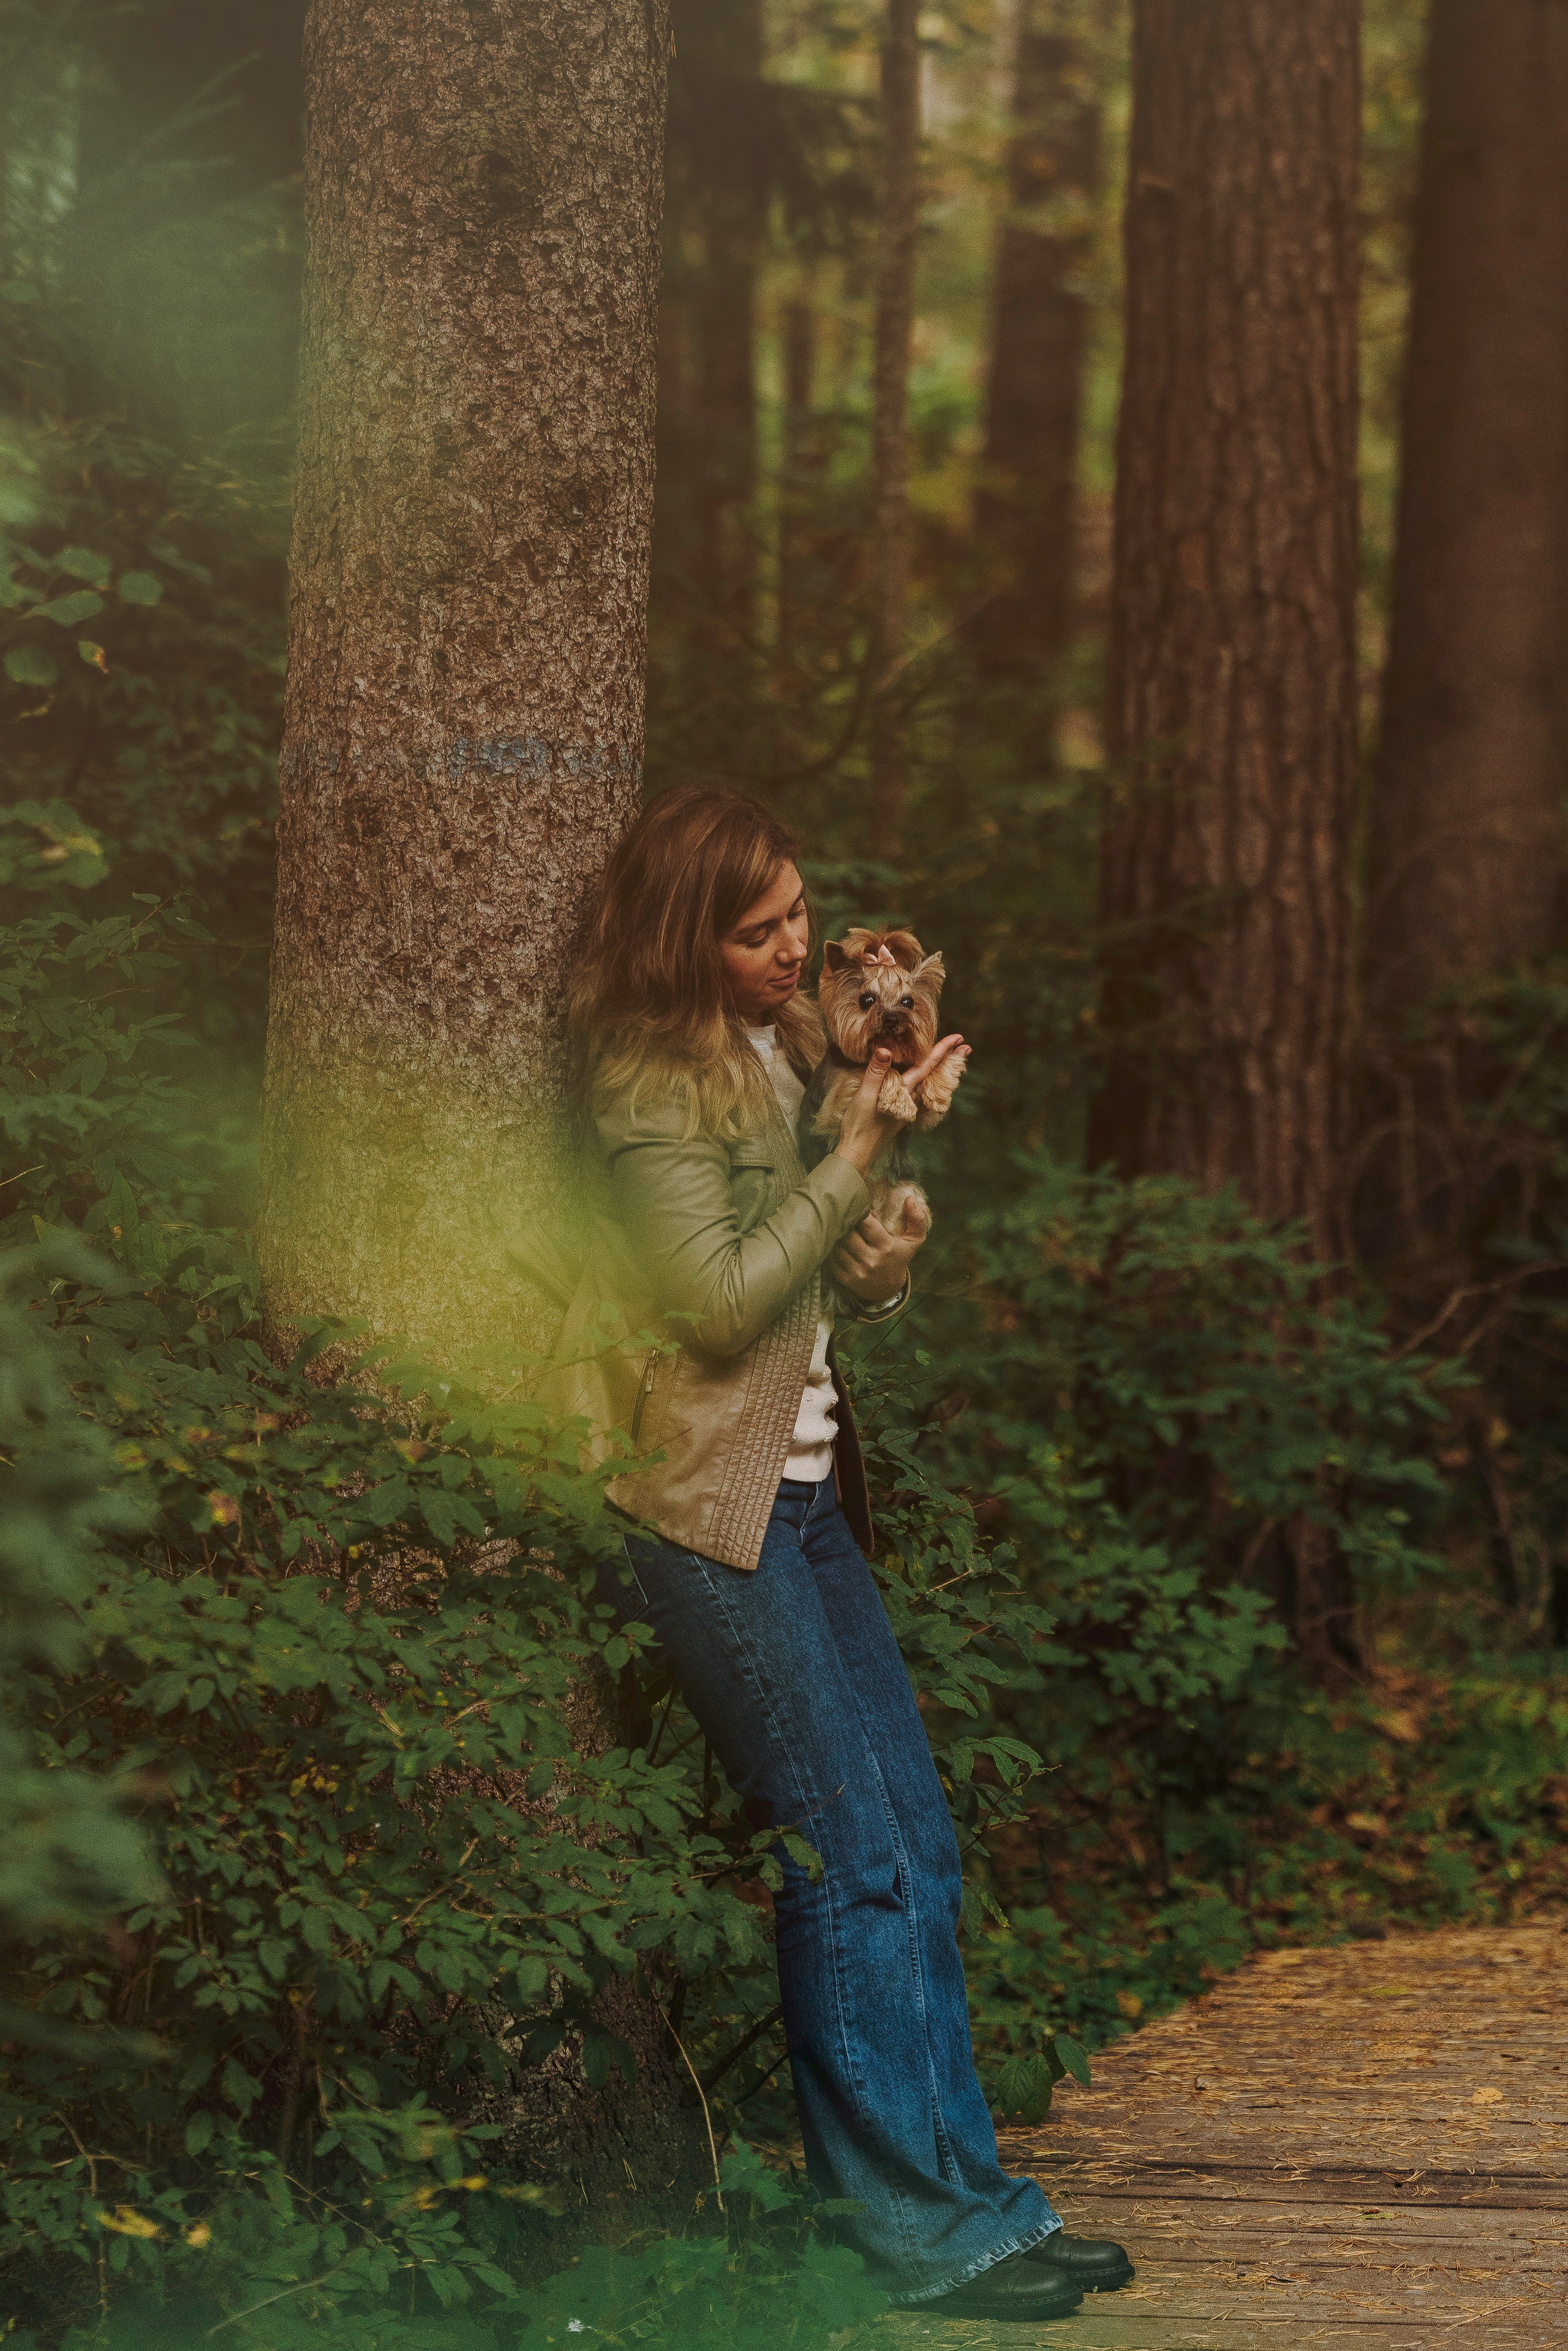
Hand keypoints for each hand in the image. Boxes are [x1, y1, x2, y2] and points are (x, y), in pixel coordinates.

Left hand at [831, 1192, 930, 1305]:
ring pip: (837, 1247)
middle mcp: (871, 1259)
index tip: (856, 1207)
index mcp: (886, 1246)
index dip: (858, 1213)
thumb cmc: (900, 1257)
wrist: (890, 1288)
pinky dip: (831, 1252)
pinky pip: (832, 1261)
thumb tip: (910, 1198)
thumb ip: (917, 1219)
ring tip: (838, 1229)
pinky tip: (835, 1245)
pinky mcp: (848, 1280)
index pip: (866, 1223)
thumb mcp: (914, 1240)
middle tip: (843, 1217)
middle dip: (845, 1224)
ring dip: (836, 1236)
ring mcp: (858, 1271)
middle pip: (848, 1234)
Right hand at [832, 1035, 967, 1174]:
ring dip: (940, 1070)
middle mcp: (910, 1099)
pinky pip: (918, 1092)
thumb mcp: (864, 1096)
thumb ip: (876, 1073)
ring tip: (954, 1059)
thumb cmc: (859, 1125)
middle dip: (949, 1059)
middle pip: (933, 1074)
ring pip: (928, 1084)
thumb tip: (886, 1050)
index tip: (958, 1038)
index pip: (926, 1066)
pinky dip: (927, 1081)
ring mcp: (907, 1106)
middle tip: (966, 1046)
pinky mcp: (900, 1112)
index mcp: (904, 1092)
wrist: (857, 1152)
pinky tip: (925, 1081)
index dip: (942, 1050)